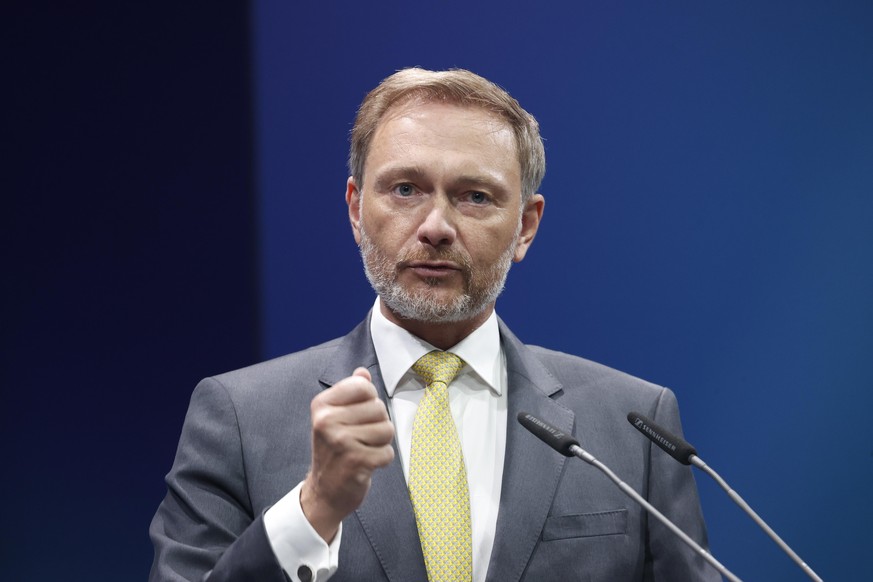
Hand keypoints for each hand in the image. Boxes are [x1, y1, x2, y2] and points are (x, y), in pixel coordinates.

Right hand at [300, 367, 394, 541]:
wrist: (324, 491)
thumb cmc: (334, 451)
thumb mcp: (335, 417)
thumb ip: (351, 392)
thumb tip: (362, 372)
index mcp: (322, 405)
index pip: (363, 386)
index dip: (370, 400)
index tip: (359, 415)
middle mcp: (327, 421)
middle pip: (379, 408)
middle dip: (378, 424)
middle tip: (360, 438)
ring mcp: (340, 441)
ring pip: (387, 430)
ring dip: (381, 443)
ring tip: (364, 450)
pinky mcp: (355, 461)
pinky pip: (388, 452)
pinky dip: (382, 460)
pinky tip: (366, 464)